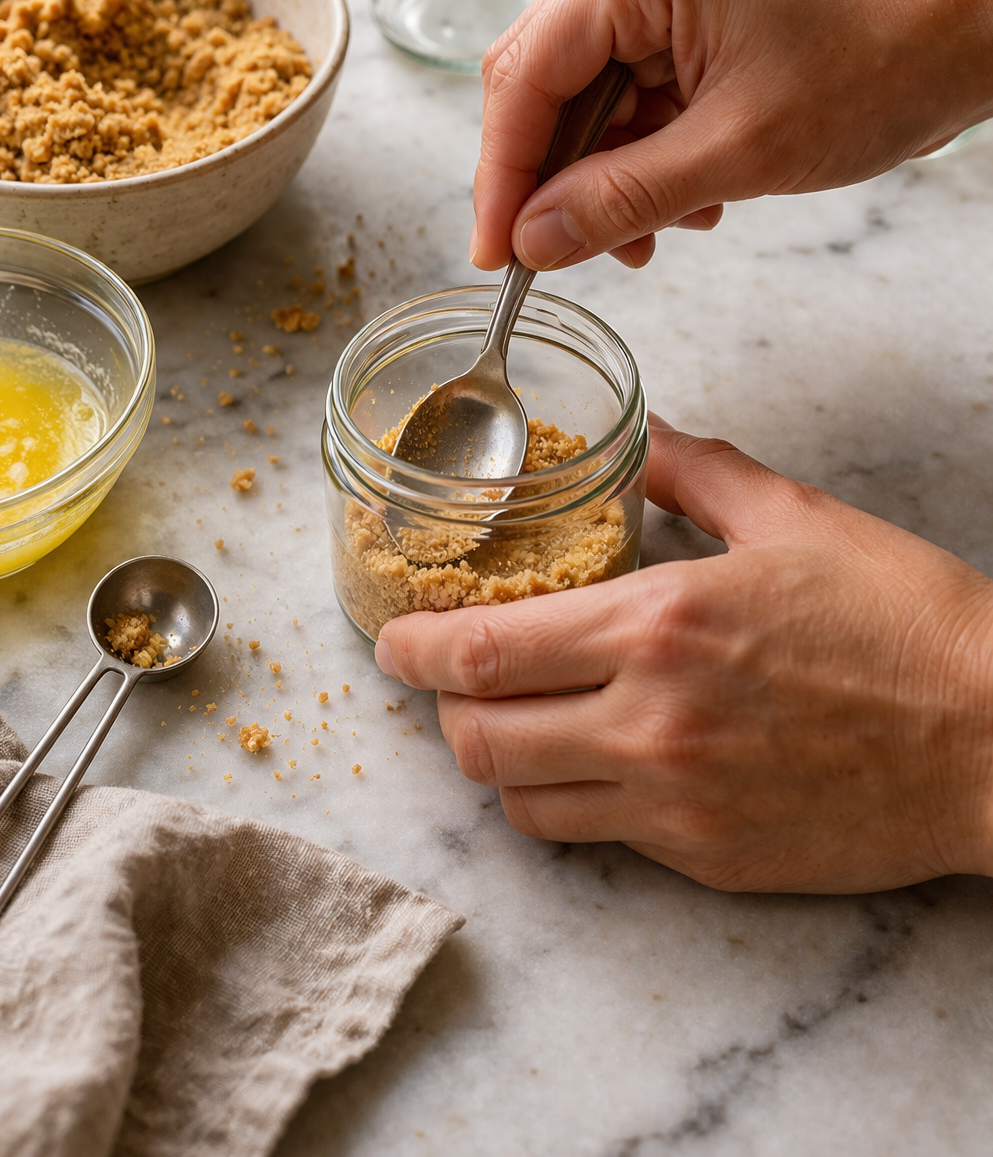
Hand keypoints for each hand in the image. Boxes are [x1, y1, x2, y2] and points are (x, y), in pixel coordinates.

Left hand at [375, 422, 992, 892]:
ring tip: (517, 721)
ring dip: (498, 759)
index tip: (394, 637)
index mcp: (658, 623)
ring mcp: (673, 802)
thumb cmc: (905, 622)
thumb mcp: (796, 518)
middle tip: (449, 679)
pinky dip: (567, 803)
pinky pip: (593, 840)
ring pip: (519, 802)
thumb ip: (694, 472)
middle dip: (441, 708)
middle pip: (476, 738)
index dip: (415, 648)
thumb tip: (640, 440)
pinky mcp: (705, 859)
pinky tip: (595, 763)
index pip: (484, 651)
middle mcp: (648, 721)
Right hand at [471, 0, 992, 272]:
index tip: (497, 252)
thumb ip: (622, 199)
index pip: (527, 73)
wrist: (956, 41)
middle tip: (558, 255)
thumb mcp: (739, 153)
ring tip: (649, 235)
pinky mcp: (677, 10)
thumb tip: (533, 241)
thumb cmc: (873, 69)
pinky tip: (683, 202)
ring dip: (602, 177)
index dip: (502, 172)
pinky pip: (625, 94)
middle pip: (542, 81)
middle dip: (552, 178)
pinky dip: (638, 157)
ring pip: (582, 97)